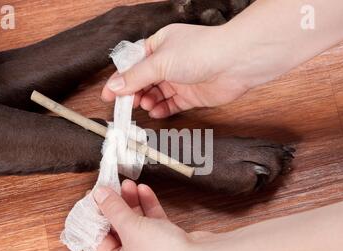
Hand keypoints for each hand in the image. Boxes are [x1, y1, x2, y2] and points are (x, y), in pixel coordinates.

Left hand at [93, 180, 212, 250]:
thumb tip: (98, 194)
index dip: (95, 217)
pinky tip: (144, 190)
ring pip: (135, 223)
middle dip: (116, 206)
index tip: (93, 197)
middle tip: (111, 186)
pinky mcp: (167, 243)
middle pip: (117, 229)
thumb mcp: (131, 227)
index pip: (98, 240)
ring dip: (132, 203)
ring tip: (128, 183)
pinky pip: (151, 223)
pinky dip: (147, 207)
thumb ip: (113, 208)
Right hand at [101, 24, 250, 118]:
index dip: (120, 79)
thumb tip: (114, 87)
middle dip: (133, 93)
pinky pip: (171, 104)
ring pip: (156, 94)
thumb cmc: (200, 52)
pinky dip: (162, 109)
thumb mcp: (159, 62)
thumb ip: (135, 77)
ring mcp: (180, 79)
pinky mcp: (191, 95)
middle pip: (143, 81)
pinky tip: (155, 112)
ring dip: (147, 101)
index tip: (108, 95)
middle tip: (126, 105)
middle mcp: (169, 62)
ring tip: (144, 105)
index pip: (133, 64)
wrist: (234, 63)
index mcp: (159, 45)